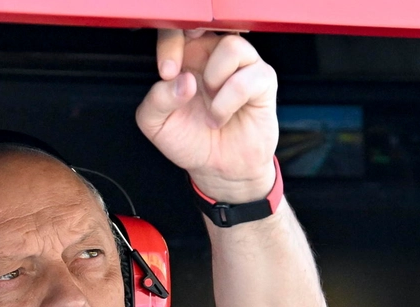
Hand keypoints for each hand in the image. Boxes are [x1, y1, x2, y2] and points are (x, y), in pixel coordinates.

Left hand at [136, 29, 277, 203]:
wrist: (217, 169)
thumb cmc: (190, 140)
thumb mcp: (156, 125)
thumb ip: (157, 99)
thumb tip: (181, 80)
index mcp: (186, 57)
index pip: (177, 29)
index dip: (170, 43)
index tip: (167, 71)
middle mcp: (213, 56)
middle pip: (206, 24)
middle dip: (189, 44)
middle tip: (184, 78)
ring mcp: (241, 66)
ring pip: (232, 45)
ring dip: (215, 79)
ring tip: (210, 105)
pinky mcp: (263, 81)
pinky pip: (249, 76)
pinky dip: (230, 100)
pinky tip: (221, 116)